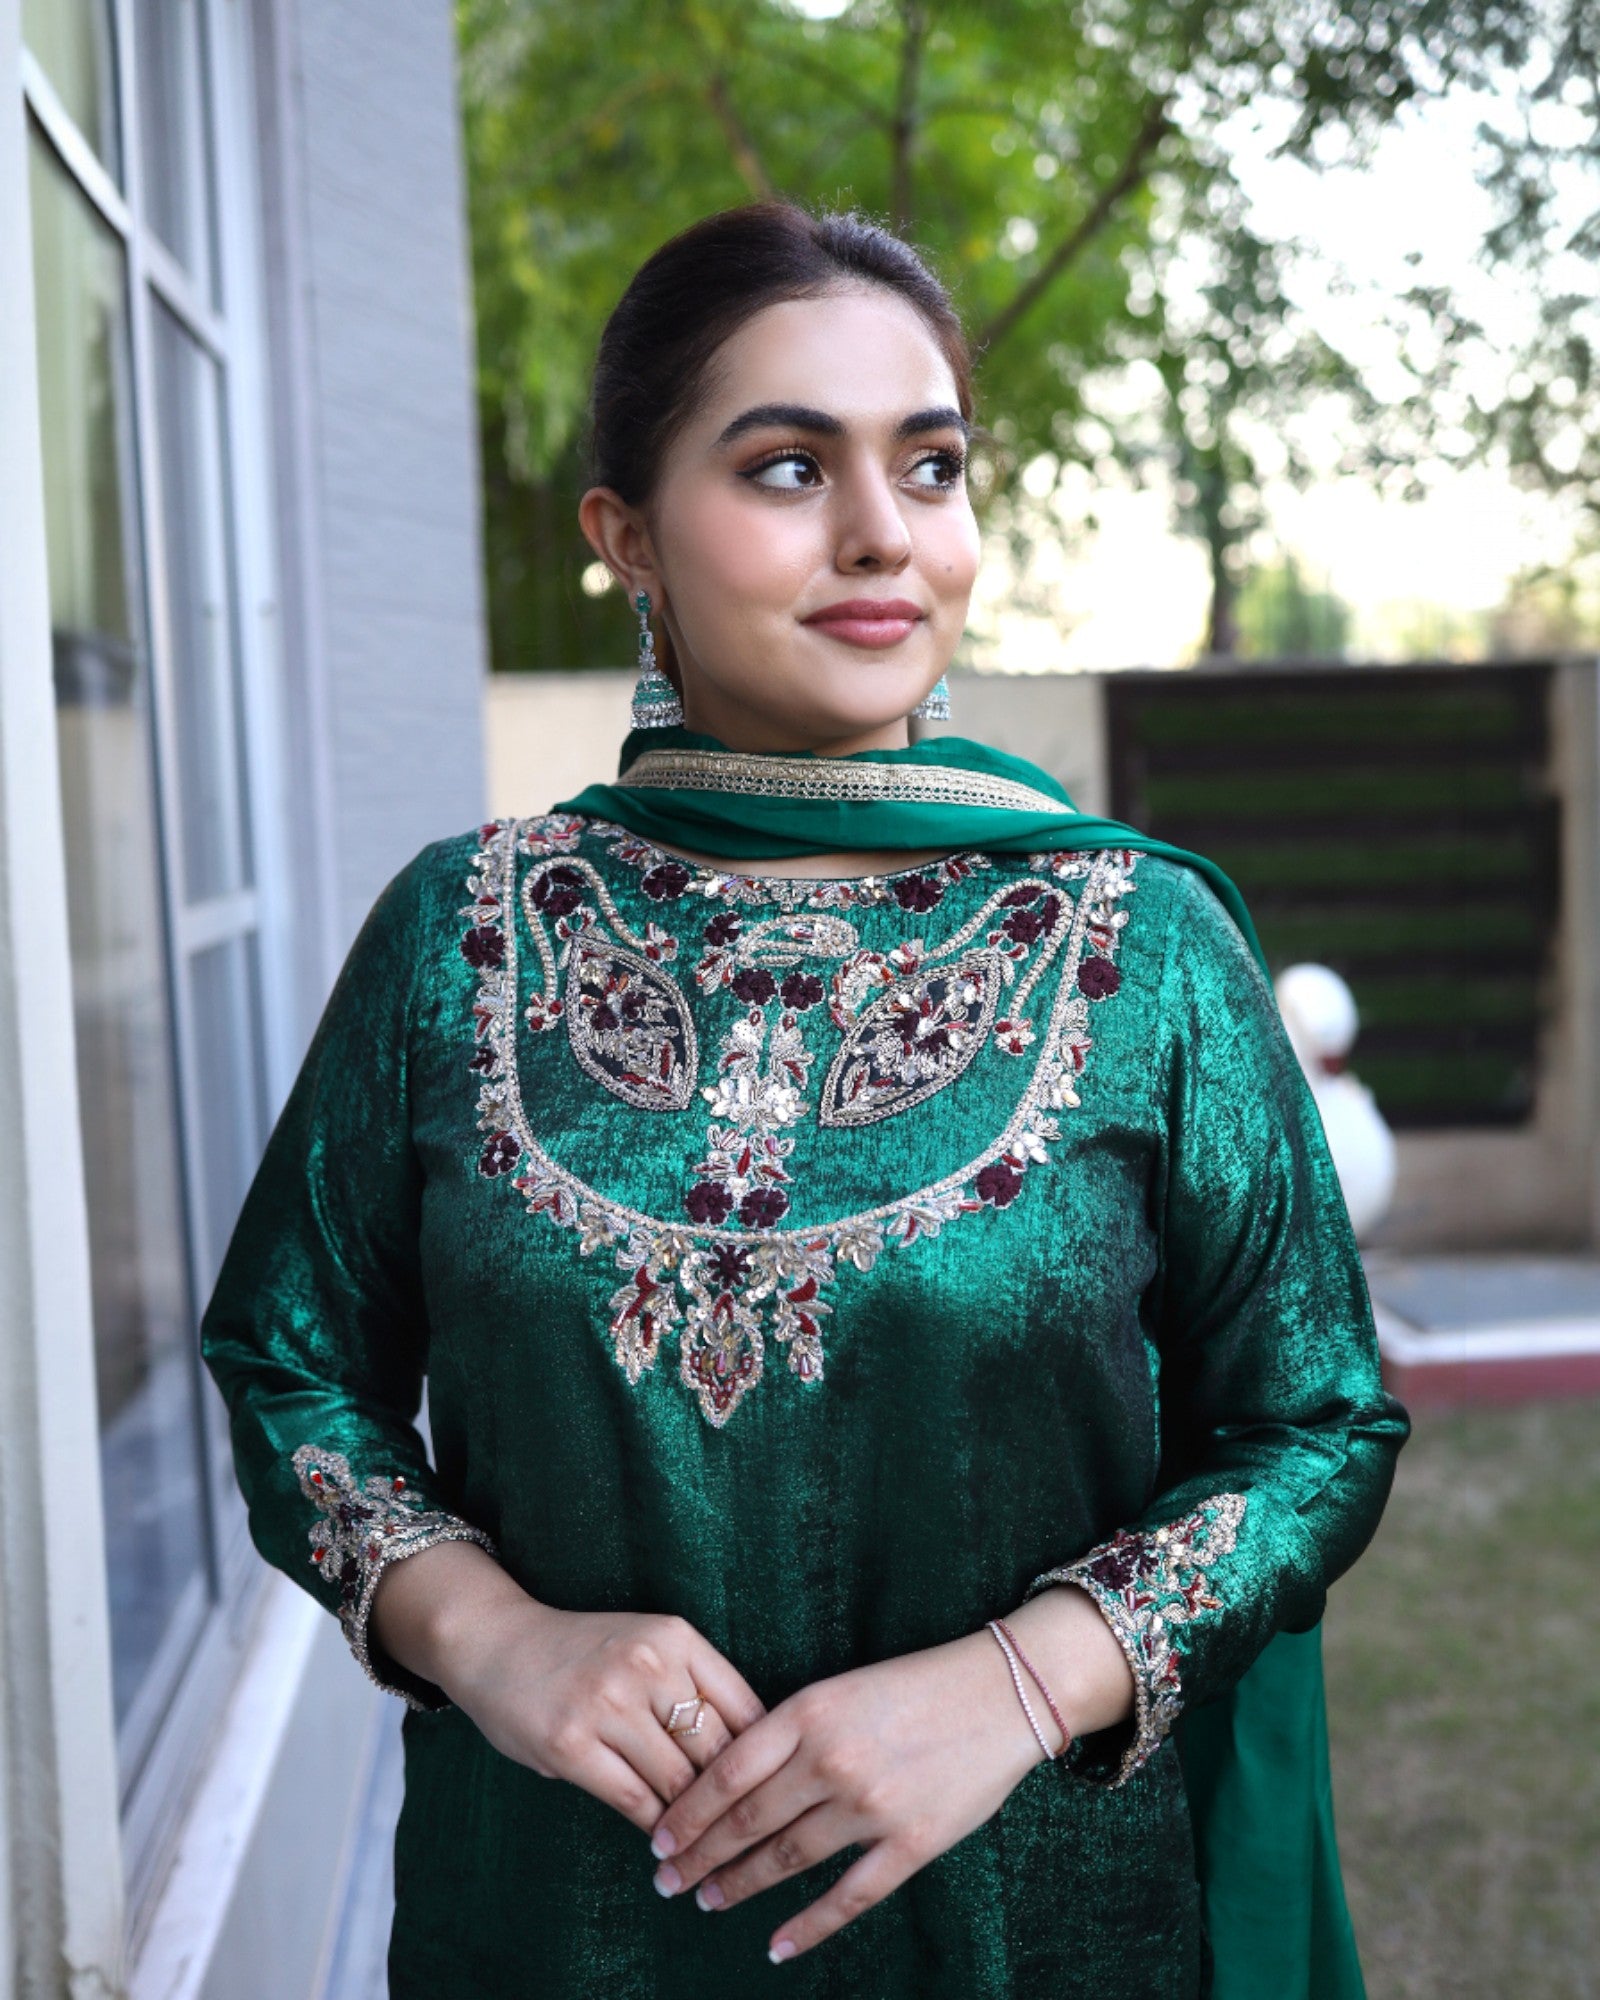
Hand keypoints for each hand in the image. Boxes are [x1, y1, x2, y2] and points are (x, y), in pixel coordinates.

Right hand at [371, 1543, 767, 1835]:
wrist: (498, 1643)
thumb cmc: (584, 1653)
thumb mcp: (648, 1645)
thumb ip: (692, 1687)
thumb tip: (751, 1756)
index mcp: (677, 1637)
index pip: (746, 1708)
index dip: (764, 1760)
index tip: (772, 1795)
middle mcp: (647, 1665)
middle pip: (717, 1750)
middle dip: (733, 1801)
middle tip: (745, 1839)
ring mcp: (607, 1704)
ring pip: (678, 1782)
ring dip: (694, 1825)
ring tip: (707, 1852)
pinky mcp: (570, 1744)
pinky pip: (633, 1801)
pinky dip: (656, 1829)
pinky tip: (663, 1843)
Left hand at [642, 1626, 1053, 1963]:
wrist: (999, 1691)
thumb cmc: (914, 1685)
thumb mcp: (840, 1689)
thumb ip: (789, 1731)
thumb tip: (730, 1780)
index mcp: (809, 1711)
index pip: (727, 1773)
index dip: (686, 1813)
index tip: (657, 1838)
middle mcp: (832, 1759)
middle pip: (746, 1821)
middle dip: (698, 1856)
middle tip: (667, 1881)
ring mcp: (872, 1805)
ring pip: (786, 1859)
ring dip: (739, 1885)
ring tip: (708, 1901)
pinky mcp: (911, 1843)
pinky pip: (848, 1896)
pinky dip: (807, 1927)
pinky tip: (776, 1945)